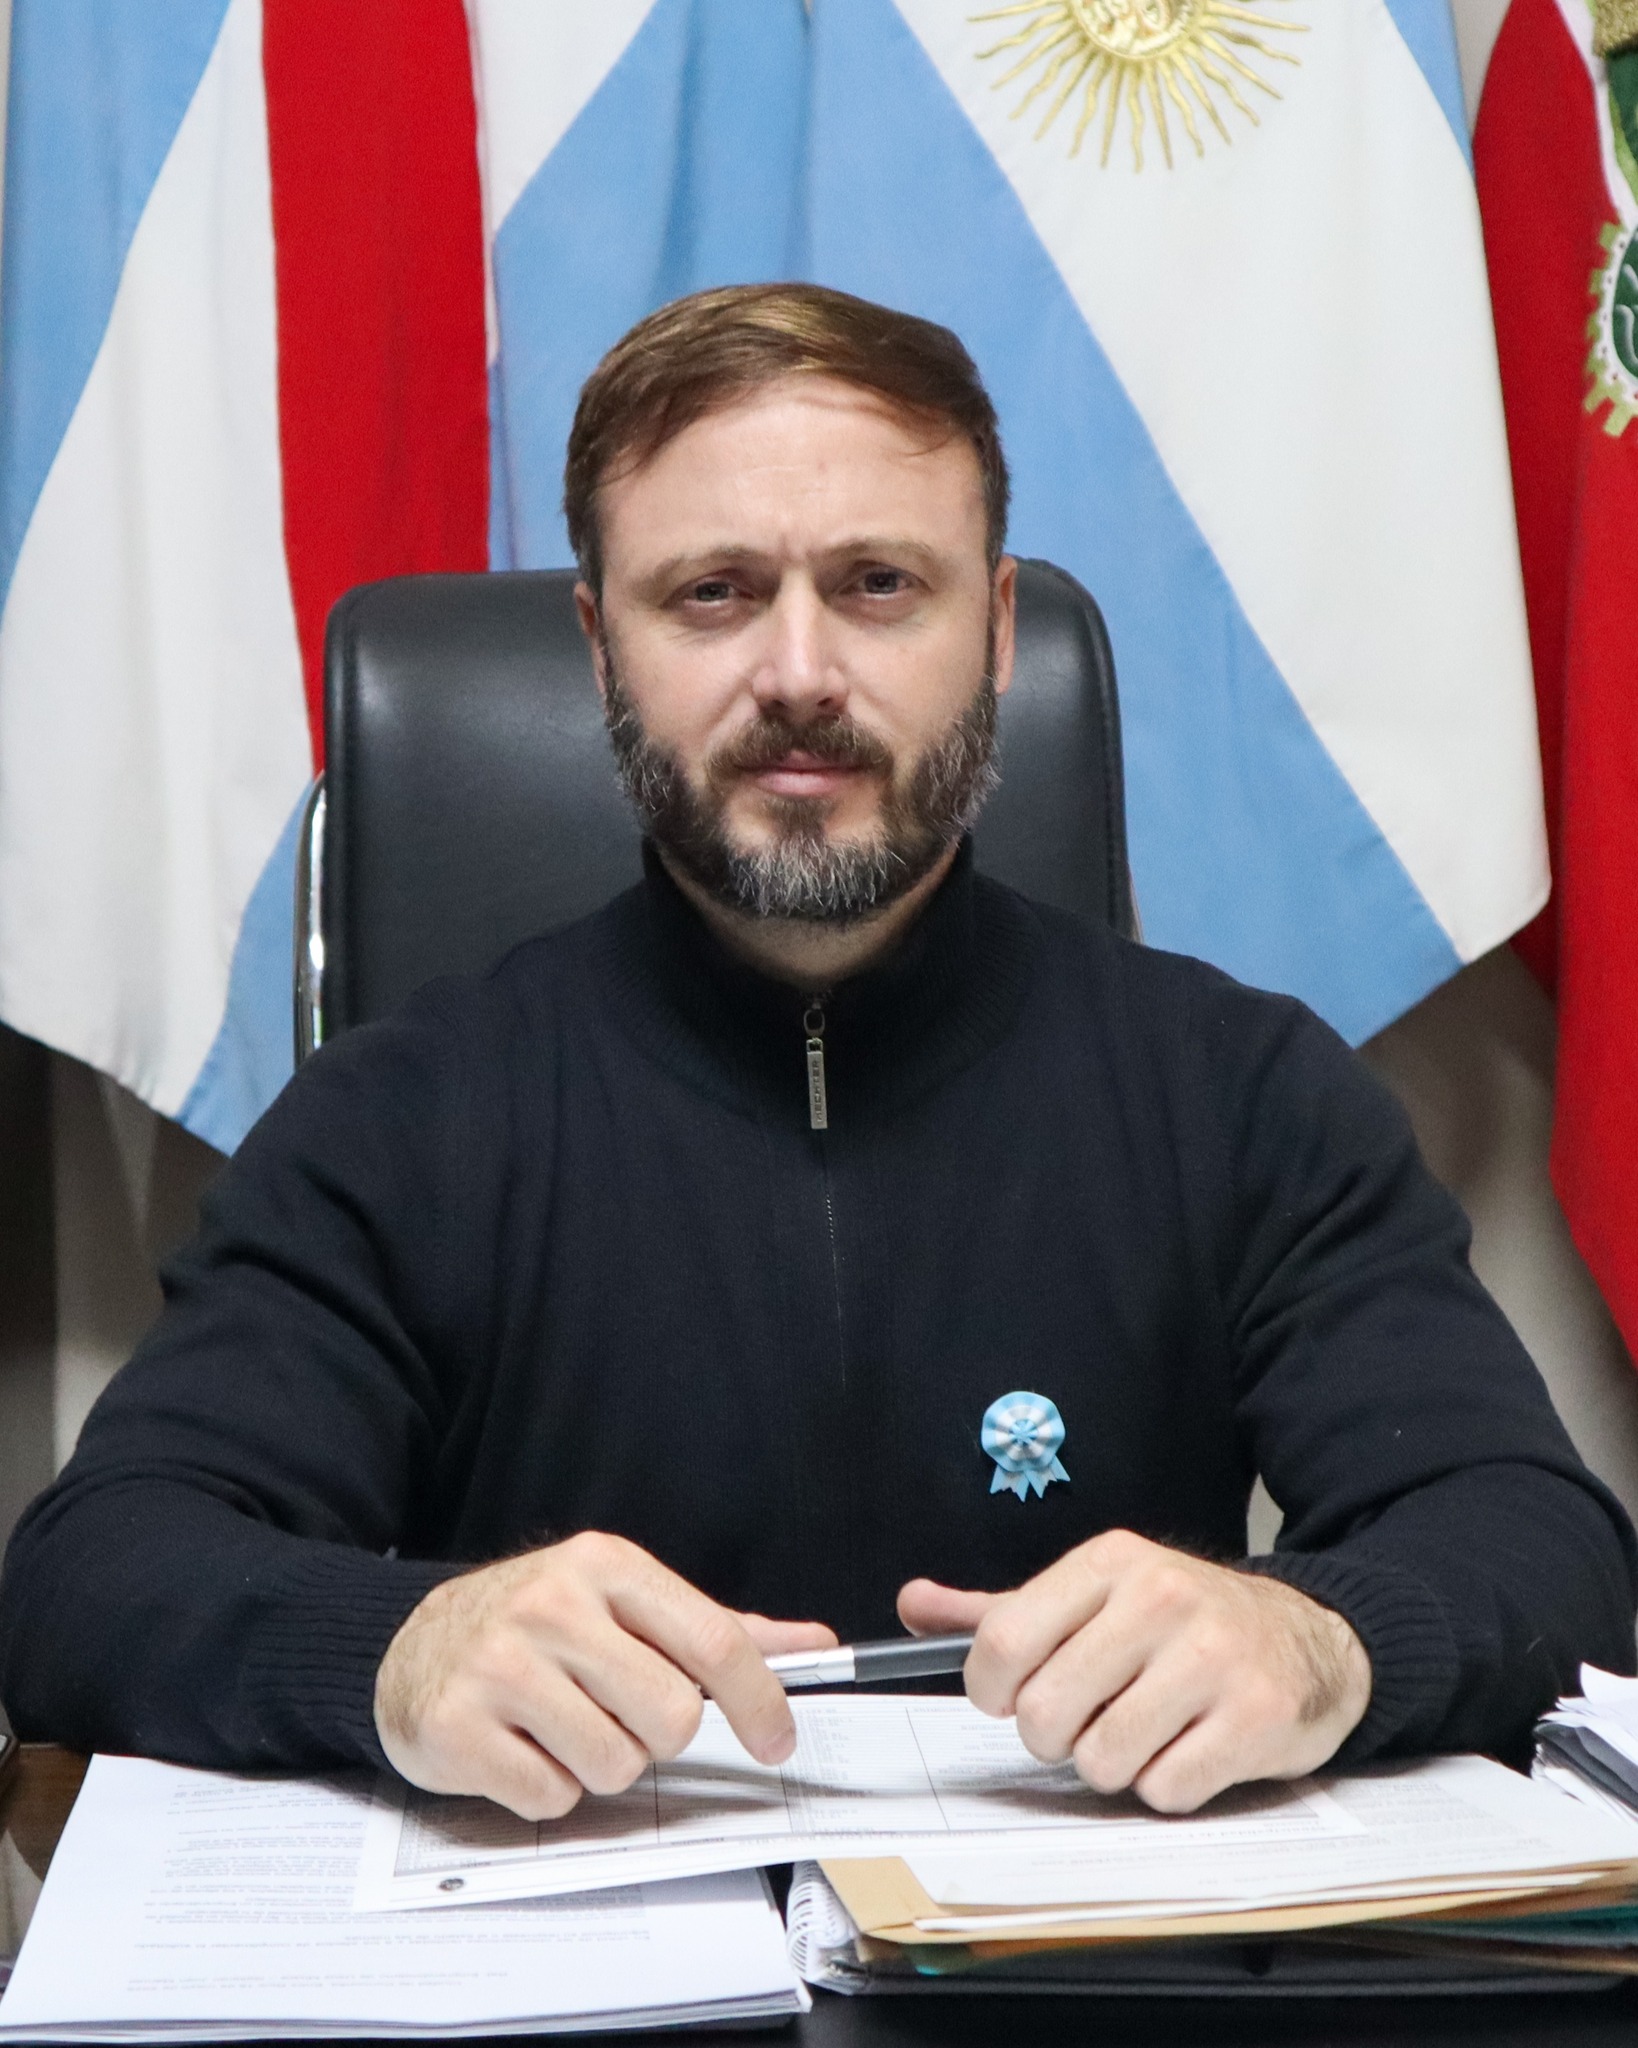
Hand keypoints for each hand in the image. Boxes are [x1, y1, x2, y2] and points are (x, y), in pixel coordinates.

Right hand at [375, 1531, 835, 1818]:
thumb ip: (716, 1630)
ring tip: (560, 1728)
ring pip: (613, 1765)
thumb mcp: (622, 1606)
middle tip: (616, 1715)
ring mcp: (499, 1664)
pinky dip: (545, 1791)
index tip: (777, 1740)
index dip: (759, 1701)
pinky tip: (519, 1748)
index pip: (712, 1640)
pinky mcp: (456, 1726)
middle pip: (670, 1717)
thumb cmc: (535, 1628)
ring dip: (597, 1766)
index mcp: (605, 1565)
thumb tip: (814, 1643)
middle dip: (655, 1737)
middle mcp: (552, 1604)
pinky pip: (549, 1798)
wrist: (410, 1643)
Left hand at [898, 1530, 1370, 1812]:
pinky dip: (1168, 1787)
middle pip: (1046, 1712)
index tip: (1010, 1697)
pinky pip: (1166, 1790)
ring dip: (1112, 1765)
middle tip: (1088, 1719)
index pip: (1003, 1641)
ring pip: (1102, 1759)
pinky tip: (1189, 1748)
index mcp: (1109, 1562)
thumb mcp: (1093, 1597)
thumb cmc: (1181, 1625)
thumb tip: (914, 1604)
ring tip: (1143, 1731)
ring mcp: (1212, 1657)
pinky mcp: (1256, 1717)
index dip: (991, 1690)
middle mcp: (1160, 1599)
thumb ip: (1002, 1609)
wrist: (1307, 1637)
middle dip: (1055, 1736)